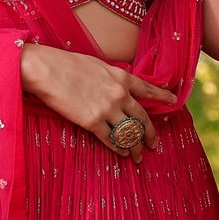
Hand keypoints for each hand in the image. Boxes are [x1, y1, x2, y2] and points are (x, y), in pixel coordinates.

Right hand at [19, 45, 173, 163]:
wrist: (45, 69)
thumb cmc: (65, 63)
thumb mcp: (96, 64)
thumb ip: (111, 77)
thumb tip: (116, 87)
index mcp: (121, 76)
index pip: (149, 89)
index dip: (163, 96)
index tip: (174, 101)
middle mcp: (119, 94)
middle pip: (142, 118)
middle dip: (150, 133)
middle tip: (154, 144)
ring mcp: (107, 109)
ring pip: (129, 133)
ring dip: (136, 147)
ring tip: (139, 156)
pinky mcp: (92, 122)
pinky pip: (112, 140)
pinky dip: (119, 149)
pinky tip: (123, 154)